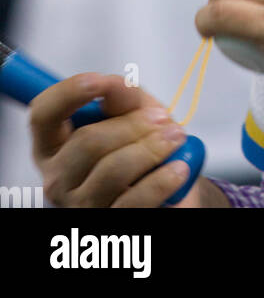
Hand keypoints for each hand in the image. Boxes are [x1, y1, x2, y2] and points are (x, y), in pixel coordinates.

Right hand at [30, 73, 210, 208]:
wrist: (168, 188)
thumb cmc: (141, 147)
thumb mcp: (135, 112)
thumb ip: (124, 96)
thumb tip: (117, 84)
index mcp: (54, 145)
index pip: (43, 115)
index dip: (68, 93)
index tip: (101, 80)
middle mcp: (58, 178)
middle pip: (86, 142)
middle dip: (132, 124)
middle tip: (162, 118)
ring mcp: (80, 206)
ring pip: (112, 170)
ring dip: (151, 148)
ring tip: (175, 138)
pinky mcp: (108, 225)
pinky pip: (135, 200)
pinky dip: (162, 180)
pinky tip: (178, 168)